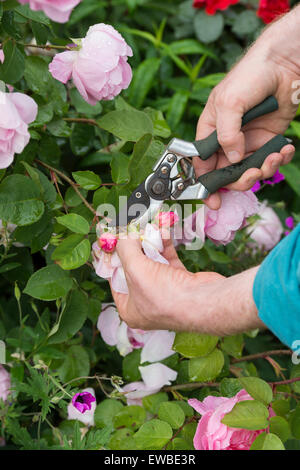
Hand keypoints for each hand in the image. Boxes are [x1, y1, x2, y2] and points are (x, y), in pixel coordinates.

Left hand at [110, 234, 263, 335]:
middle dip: (133, 247)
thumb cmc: (167, 296)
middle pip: (134, 269)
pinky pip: (168, 259)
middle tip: (129, 230)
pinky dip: (164, 246)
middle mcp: (146, 303)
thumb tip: (123, 235)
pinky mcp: (180, 281)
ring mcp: (164, 292)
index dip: (112, 259)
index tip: (111, 242)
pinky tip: (162, 232)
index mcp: (130, 309)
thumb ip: (126, 249)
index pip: (114, 281)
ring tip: (146, 226)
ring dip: (150, 243)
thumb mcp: (135, 269)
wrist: (204, 301)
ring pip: (152, 262)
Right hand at [195, 9, 299, 208]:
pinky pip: (270, 160)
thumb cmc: (248, 77)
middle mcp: (227, 141)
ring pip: (250, 170)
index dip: (206, 185)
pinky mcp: (267, 140)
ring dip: (263, 169)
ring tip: (274, 156)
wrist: (283, 65)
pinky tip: (284, 149)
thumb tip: (233, 159)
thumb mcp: (229, 103)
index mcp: (210, 132)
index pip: (202, 164)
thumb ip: (227, 134)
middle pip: (228, 174)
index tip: (213, 201)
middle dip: (241, 180)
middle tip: (253, 175)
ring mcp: (248, 142)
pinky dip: (278, 160)